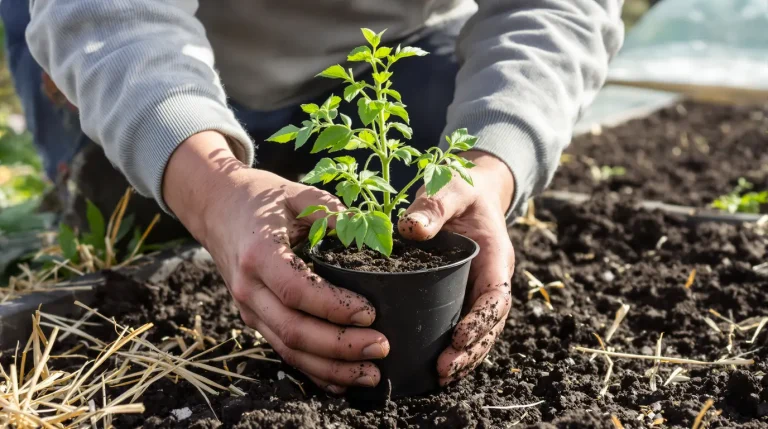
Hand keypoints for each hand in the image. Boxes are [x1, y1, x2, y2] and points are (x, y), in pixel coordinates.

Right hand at [163, 131, 389, 393]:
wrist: (217, 209)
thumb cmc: (260, 199)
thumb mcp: (294, 193)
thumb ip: (326, 207)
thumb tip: (362, 226)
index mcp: (259, 254)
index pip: (296, 290)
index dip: (334, 306)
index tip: (370, 312)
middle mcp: (249, 288)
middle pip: (293, 330)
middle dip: (340, 345)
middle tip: (381, 346)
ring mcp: (248, 308)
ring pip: (288, 349)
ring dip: (330, 368)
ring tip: (370, 374)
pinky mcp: (254, 319)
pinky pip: (283, 350)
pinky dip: (312, 371)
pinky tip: (341, 382)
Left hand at [398, 151, 514, 385]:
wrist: (470, 189)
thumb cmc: (462, 188)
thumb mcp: (451, 188)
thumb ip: (434, 205)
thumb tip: (411, 229)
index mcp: (495, 258)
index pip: (496, 297)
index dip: (481, 320)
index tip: (459, 338)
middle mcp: (491, 280)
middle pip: (490, 325)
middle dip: (471, 351)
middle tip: (445, 369)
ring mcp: (478, 291)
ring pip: (480, 333)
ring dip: (465, 357)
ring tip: (441, 377)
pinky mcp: (462, 295)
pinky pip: (463, 327)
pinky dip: (455, 349)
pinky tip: (434, 367)